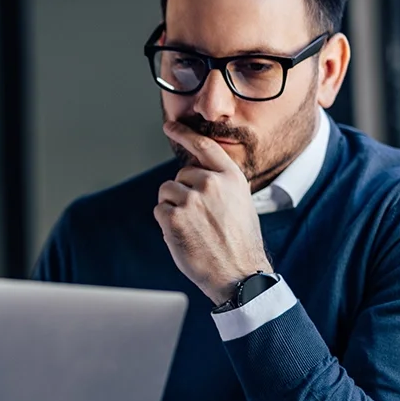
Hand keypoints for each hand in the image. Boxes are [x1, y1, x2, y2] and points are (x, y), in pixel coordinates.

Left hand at [155, 120, 271, 304]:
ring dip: (173, 207)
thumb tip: (191, 174)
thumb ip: (218, 184)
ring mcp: (191, 200)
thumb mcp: (239, 202)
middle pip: (180, 175)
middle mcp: (211, 183)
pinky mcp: (174, 218)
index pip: (204, 146)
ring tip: (194, 228)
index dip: (185, 134)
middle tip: (200, 218)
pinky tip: (184, 235)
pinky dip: (166, 223)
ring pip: (166, 191)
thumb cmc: (239, 242)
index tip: (170, 126)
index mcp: (231, 177)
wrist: (238, 274)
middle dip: (183, 193)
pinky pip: (159, 210)